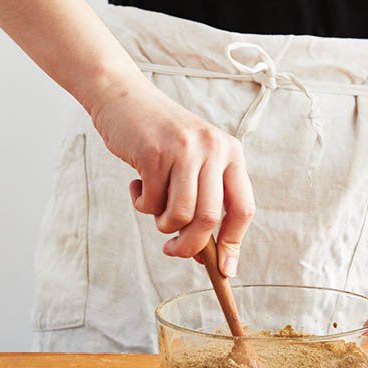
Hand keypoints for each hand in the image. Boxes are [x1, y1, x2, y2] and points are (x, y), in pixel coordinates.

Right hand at [88, 67, 254, 276]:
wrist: (123, 98)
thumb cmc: (159, 138)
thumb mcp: (193, 161)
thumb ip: (202, 199)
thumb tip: (202, 253)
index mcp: (231, 153)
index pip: (244, 208)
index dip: (235, 243)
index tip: (226, 269)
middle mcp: (214, 149)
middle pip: (210, 219)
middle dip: (190, 245)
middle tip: (173, 251)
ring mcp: (185, 150)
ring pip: (180, 215)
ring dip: (163, 224)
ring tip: (152, 206)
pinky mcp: (154, 153)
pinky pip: (151, 202)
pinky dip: (142, 203)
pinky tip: (137, 183)